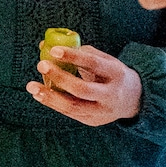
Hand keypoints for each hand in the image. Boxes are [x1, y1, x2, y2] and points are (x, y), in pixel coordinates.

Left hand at [26, 43, 141, 124]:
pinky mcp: (93, 121)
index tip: (53, 50)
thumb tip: (45, 45)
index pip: (94, 64)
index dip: (73, 57)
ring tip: (32, 86)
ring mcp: (102, 111)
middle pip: (83, 89)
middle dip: (60, 77)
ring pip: (73, 106)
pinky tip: (39, 94)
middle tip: (41, 64)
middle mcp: (111, 95)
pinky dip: (52, 103)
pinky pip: (70, 113)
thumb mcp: (104, 60)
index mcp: (117, 73)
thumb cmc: (111, 74)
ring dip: (50, 96)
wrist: (133, 99)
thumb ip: (79, 52)